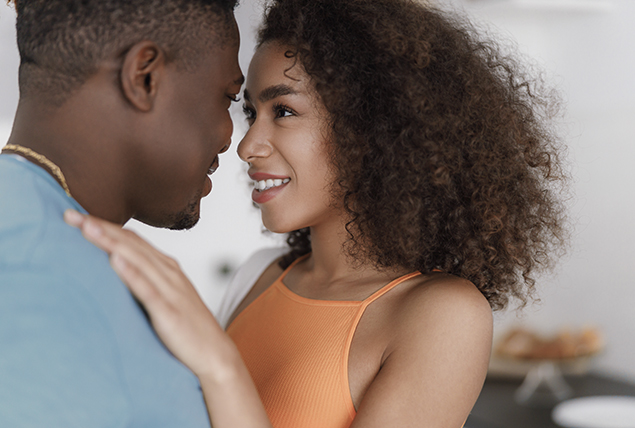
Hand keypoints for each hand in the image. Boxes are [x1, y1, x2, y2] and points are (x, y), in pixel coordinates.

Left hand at [64, 209, 225, 377]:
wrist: (215, 354)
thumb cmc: (187, 327)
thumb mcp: (165, 297)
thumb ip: (144, 281)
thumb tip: (114, 271)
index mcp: (167, 268)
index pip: (132, 239)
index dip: (105, 226)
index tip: (75, 216)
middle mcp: (169, 274)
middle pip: (131, 244)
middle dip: (101, 228)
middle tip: (70, 214)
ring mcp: (171, 291)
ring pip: (138, 260)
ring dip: (111, 242)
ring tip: (88, 227)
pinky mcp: (170, 313)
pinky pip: (149, 290)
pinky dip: (132, 273)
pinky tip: (116, 261)